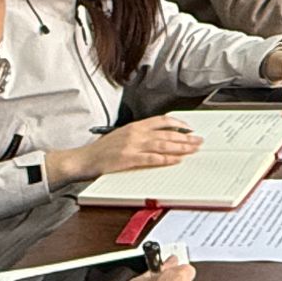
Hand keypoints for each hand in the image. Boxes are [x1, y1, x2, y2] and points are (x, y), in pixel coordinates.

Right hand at [46, 115, 200, 186]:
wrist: (83, 159)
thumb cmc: (102, 150)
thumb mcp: (122, 135)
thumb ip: (139, 134)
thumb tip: (158, 136)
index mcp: (135, 125)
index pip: (162, 120)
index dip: (179, 124)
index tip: (190, 128)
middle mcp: (136, 133)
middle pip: (167, 133)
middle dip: (185, 137)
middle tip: (198, 141)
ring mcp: (132, 146)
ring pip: (163, 145)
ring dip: (180, 148)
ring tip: (192, 150)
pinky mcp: (128, 159)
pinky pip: (152, 159)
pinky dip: (165, 159)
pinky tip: (175, 160)